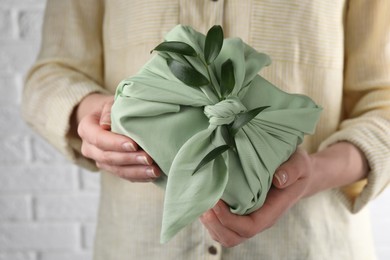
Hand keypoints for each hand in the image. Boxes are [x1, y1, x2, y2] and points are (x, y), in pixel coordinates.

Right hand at [75, 93, 159, 181]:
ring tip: (154, 171)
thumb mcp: (110, 103)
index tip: (134, 145)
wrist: (108, 118)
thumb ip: (109, 111)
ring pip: (116, 170)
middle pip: (108, 157)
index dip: (116, 143)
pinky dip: (139, 176)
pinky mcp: (111, 168)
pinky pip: (124, 175)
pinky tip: (152, 175)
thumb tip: (106, 124)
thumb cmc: (112, 108)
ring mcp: (99, 160)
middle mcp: (89, 148)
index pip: (99, 139)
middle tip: (148, 159)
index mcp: (86, 129)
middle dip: (129, 159)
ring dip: (136, 172)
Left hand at [200, 143, 367, 246]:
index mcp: (272, 211)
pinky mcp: (239, 211)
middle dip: (215, 225)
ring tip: (200, 201)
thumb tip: (278, 179)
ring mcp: (247, 217)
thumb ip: (292, 170)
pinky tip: (204, 199)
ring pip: (224, 234)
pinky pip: (221, 224)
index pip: (249, 227)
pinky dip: (209, 216)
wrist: (296, 170)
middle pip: (233, 237)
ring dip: (209, 222)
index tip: (216, 201)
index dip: (229, 220)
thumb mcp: (300, 163)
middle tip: (203, 203)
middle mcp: (258, 218)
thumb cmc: (297, 167)